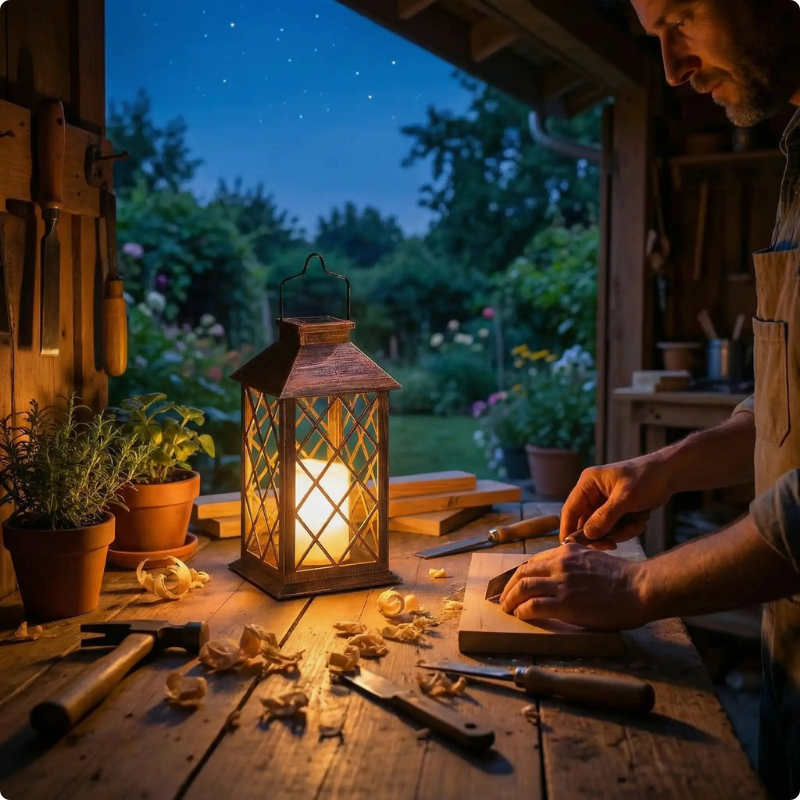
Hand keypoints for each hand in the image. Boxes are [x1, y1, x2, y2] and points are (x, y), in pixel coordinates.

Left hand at [499, 545, 648, 629]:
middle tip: (504, 599)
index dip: (520, 575)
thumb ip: (573, 564)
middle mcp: (560, 564)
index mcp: (566, 552)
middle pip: (523, 573)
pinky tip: (521, 616)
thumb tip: (559, 575)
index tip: (514, 585)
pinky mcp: (565, 603)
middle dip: (509, 587)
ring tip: (508, 609)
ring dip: (511, 600)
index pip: (533, 562)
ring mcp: (562, 583)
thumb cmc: (622, 578)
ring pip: (523, 588)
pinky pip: (534, 606)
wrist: (640, 588)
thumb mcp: (592, 559)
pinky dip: (522, 611)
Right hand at [561, 454, 675, 547]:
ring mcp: (605, 503)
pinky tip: (642, 516)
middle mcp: (593, 493)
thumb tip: (587, 535)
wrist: (670, 474)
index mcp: (588, 484)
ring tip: (637, 520)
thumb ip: (605, 517)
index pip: (570, 509)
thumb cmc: (646, 478)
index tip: (570, 548)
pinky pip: (617, 528)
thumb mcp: (626, 498)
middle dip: (603, 533)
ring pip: (604, 529)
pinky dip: (630, 527)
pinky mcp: (617, 511)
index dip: (568, 529)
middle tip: (612, 544)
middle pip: (586, 523)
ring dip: (621, 530)